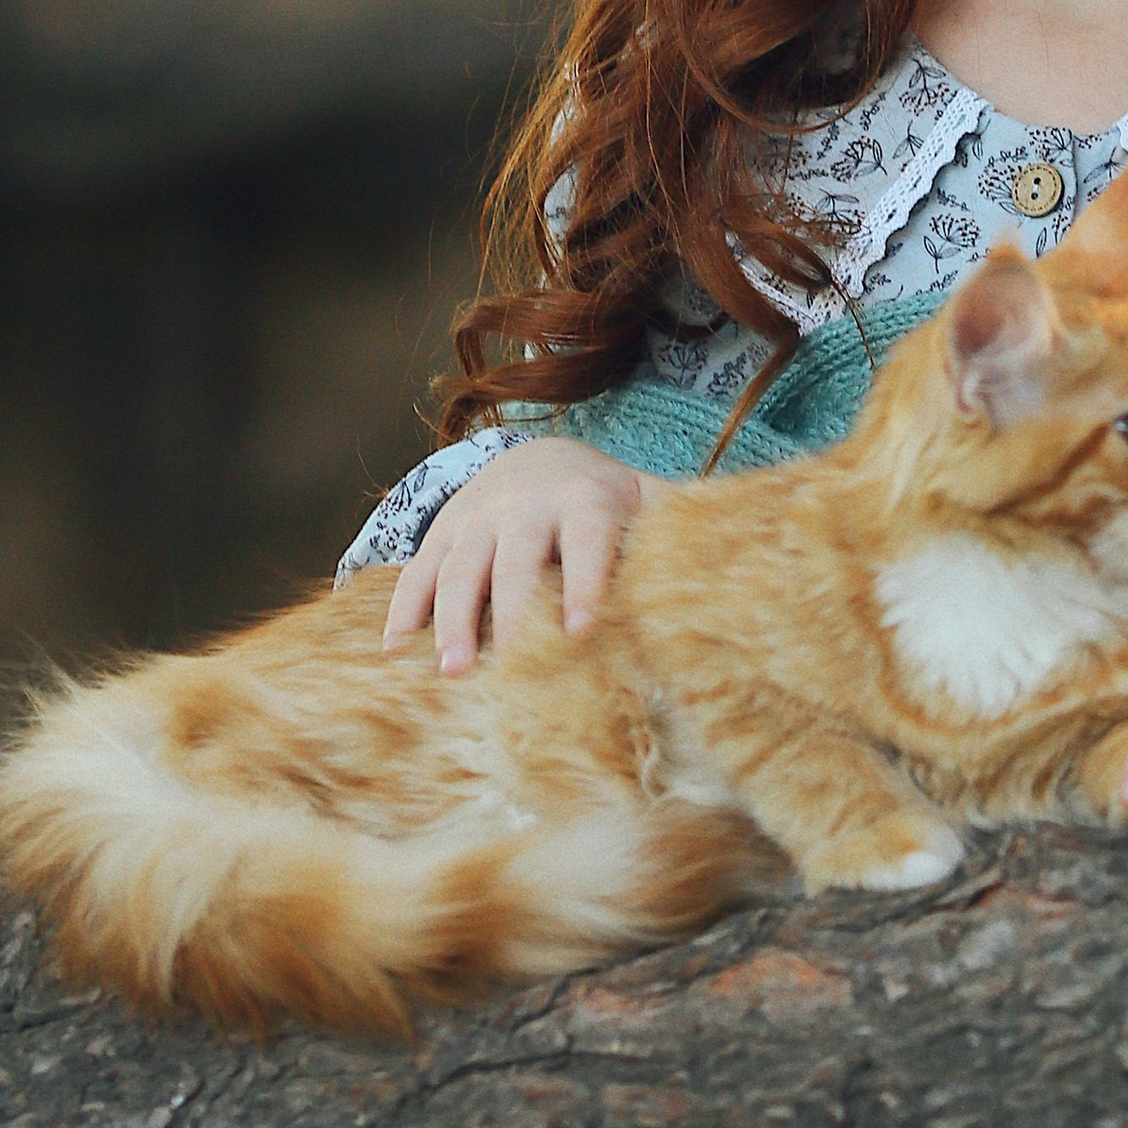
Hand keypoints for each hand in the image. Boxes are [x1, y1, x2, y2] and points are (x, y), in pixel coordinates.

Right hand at [379, 440, 650, 671]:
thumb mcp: (642, 501)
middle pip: (513, 562)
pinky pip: (416, 571)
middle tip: (509, 671)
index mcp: (582, 499)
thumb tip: (735, 563)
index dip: (584, 582)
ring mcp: (477, 519)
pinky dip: (402, 609)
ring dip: (450, 622)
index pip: (584, 540)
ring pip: (458, 569)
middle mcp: (525, 506)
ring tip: (449, 673)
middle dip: (510, 615)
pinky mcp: (443, 533)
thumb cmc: (604, 499)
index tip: (582, 629)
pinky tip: (392, 652)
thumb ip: (675, 528)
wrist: (537, 455)